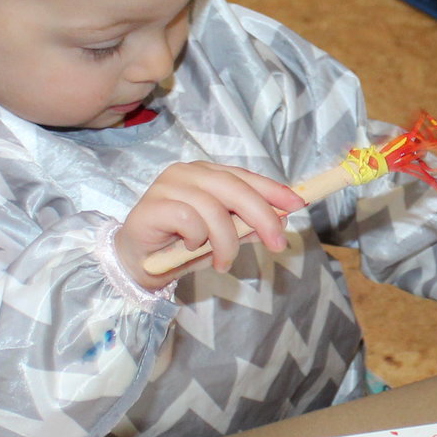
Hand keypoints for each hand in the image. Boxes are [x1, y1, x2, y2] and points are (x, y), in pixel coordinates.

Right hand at [114, 163, 304, 288]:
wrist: (138, 264)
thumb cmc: (180, 246)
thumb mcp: (222, 237)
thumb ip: (247, 226)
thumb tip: (282, 219)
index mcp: (206, 174)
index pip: (245, 176)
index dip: (273, 190)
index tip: (298, 205)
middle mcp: (187, 173)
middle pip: (234, 188)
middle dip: (262, 216)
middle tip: (277, 243)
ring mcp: (167, 185)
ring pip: (213, 207)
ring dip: (226, 241)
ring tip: (224, 263)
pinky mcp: (152, 205)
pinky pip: (188, 218)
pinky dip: (197, 237)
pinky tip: (192, 248)